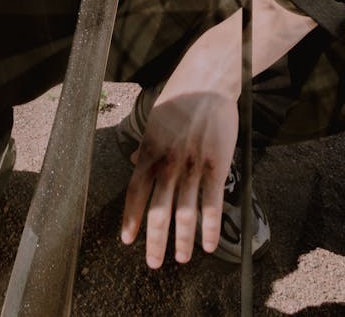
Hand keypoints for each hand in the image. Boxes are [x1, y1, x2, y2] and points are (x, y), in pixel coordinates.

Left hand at [120, 90, 237, 267]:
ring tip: (180, 259)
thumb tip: (133, 163)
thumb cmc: (180, 97)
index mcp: (150, 151)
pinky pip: (211, 202)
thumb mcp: (155, 120)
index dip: (131, 218)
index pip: (135, 192)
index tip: (128, 240)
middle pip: (158, 210)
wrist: (207, 81)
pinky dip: (210, 227)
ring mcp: (192, 165)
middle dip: (155, 240)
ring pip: (184, 212)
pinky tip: (209, 245)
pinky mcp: (216, 164)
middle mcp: (168, 162)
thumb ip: (146, 146)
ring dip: (182, 240)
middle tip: (154, 263)